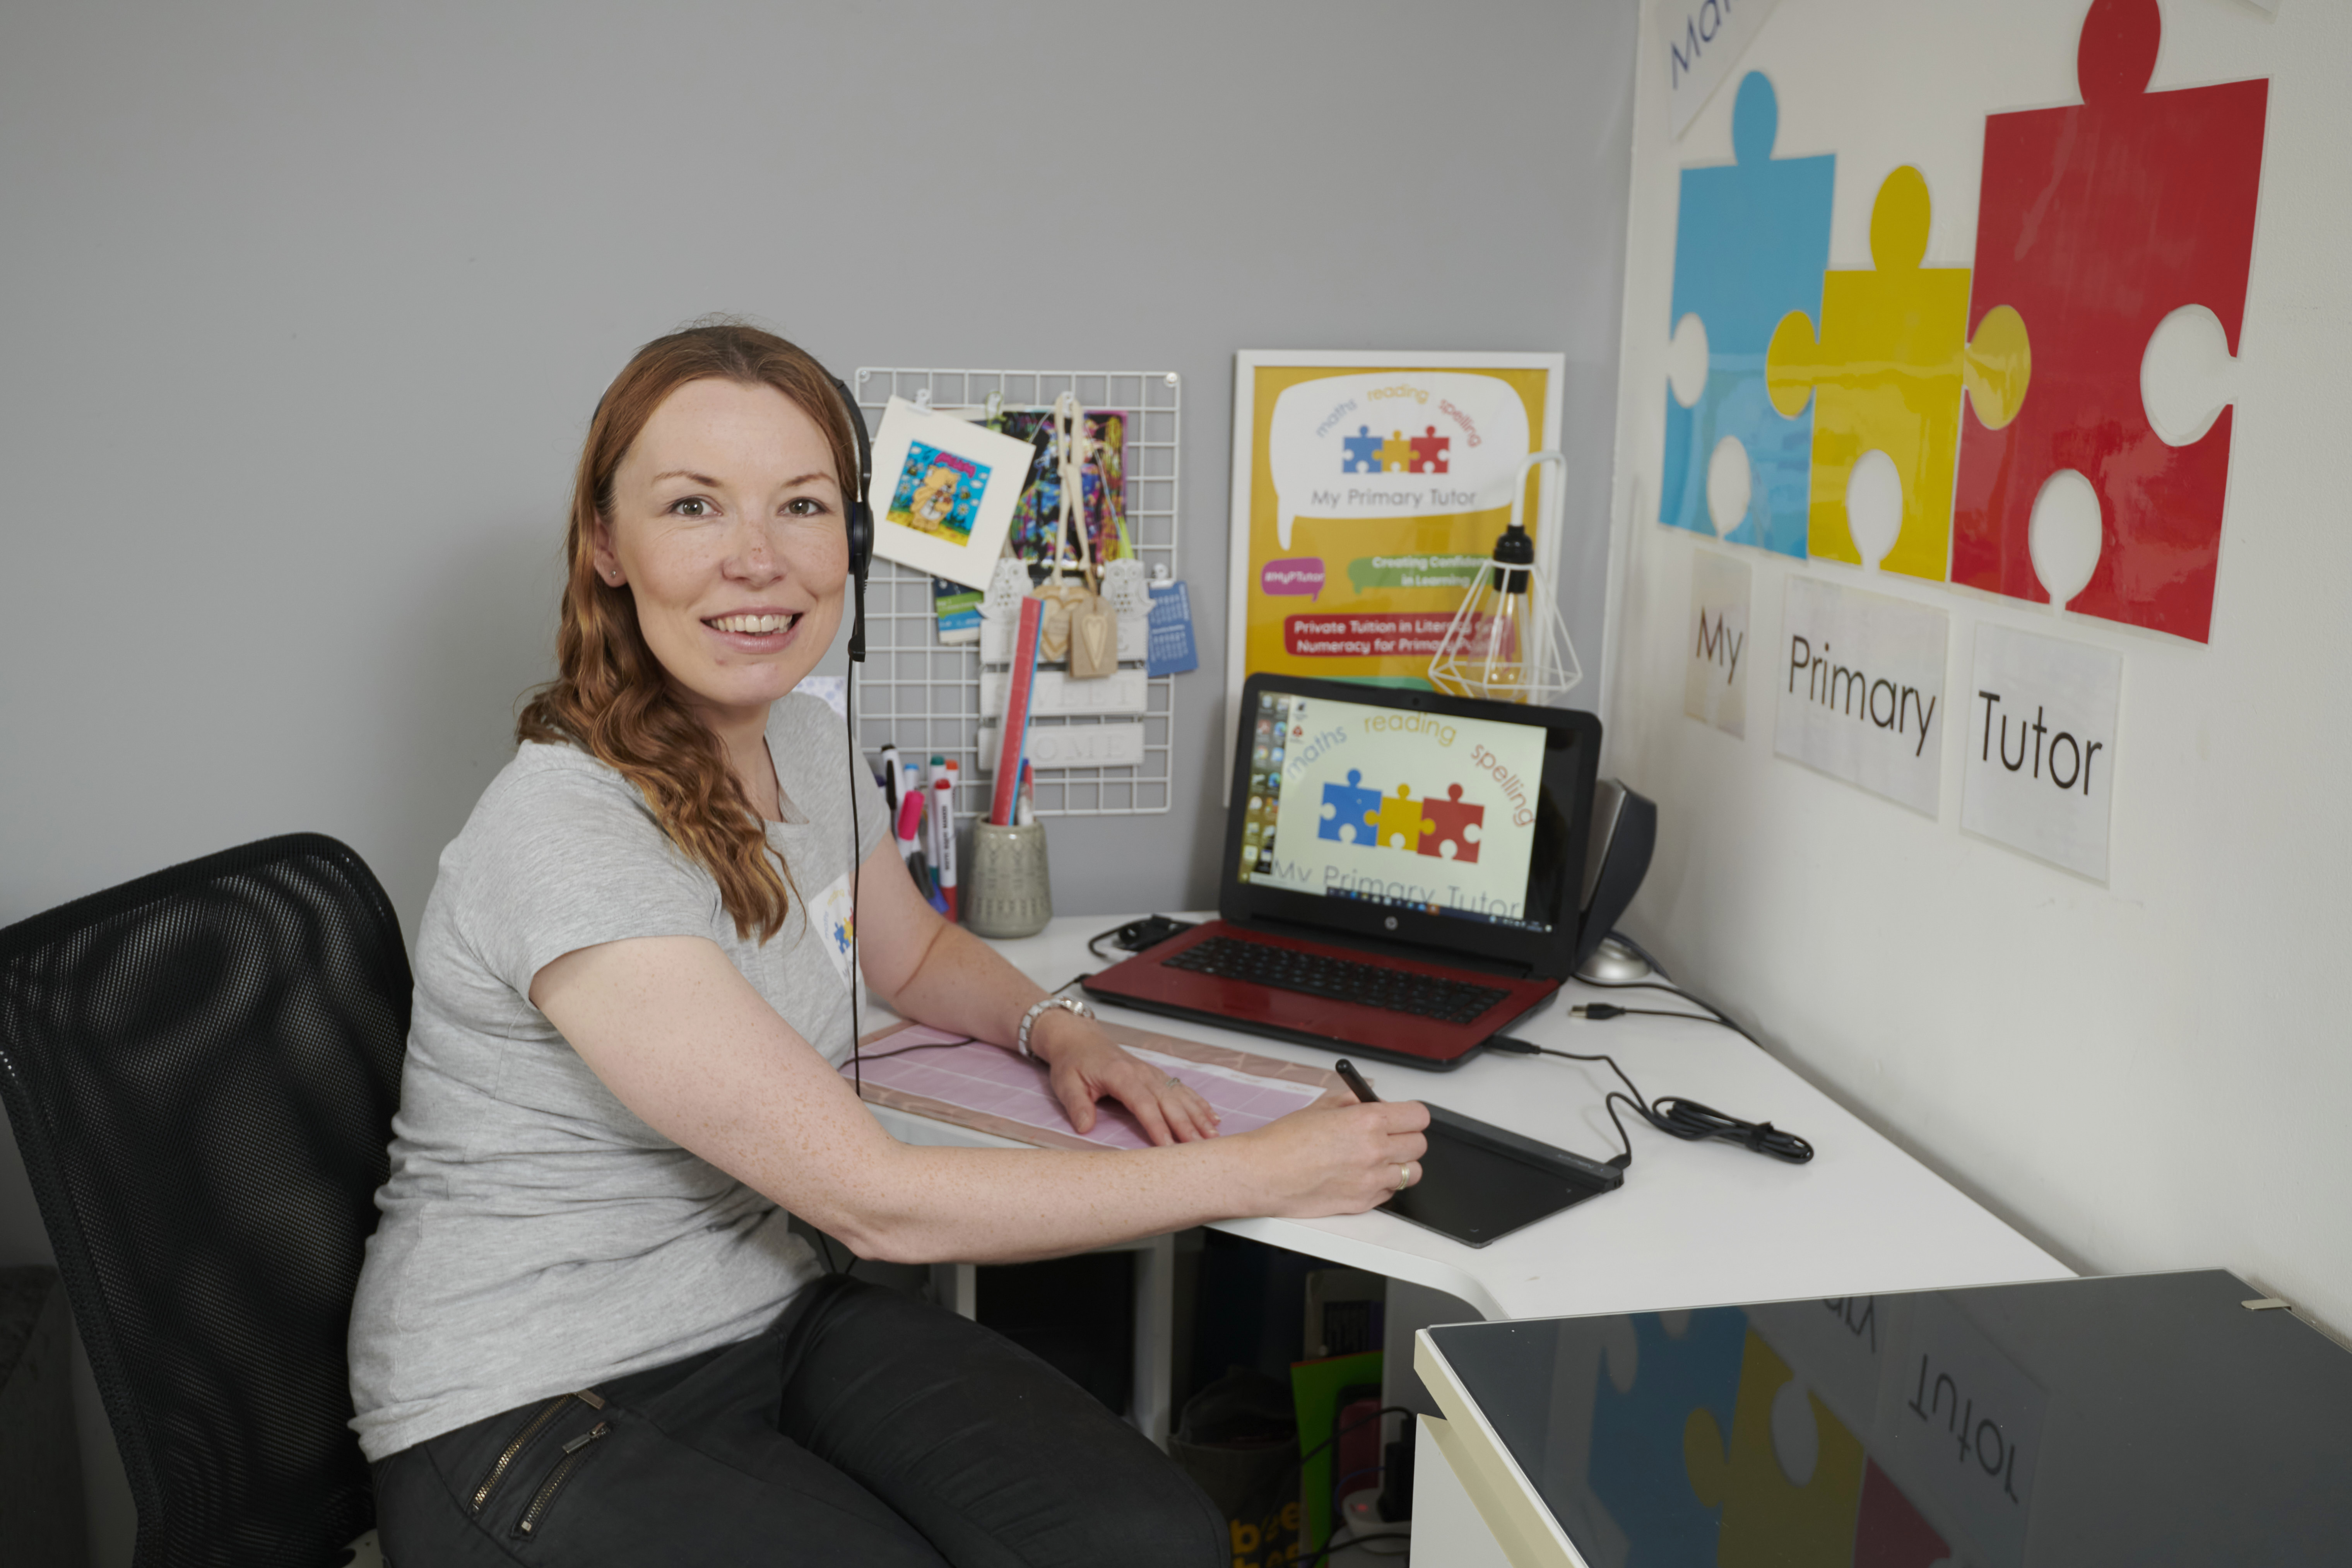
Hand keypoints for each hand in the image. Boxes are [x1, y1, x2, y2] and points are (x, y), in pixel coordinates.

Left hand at [1030, 1011, 1219, 1144]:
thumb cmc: (1073, 1061)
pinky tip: (1212, 1116)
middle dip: (1187, 1125)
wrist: (1079, 1038)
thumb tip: (1084, 1127)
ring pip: (1180, 1096)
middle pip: (1169, 1101)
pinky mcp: (1156, 1075)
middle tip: (1202, 1146)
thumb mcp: (1066, 1083)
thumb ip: (1077, 1105)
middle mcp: (1142, 1073)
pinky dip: (1198, 1103)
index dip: (1157, 1125)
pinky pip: (1181, 1089)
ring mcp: (1151, 1073)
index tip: (1168, 1146)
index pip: (1144, 1104)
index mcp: (1121, 1075)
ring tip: (1213, 1135)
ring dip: (1198, 1116)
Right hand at [1236, 1093, 1430, 1217]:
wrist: (1263, 1174)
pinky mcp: (1363, 1203)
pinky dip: (1383, 1185)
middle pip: (1419, 1145)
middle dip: (1406, 1138)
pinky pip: (1391, 1193)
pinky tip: (1362, 1176)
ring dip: (1399, 1165)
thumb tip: (1369, 1101)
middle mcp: (1375, 1151)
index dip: (1411, 1115)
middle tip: (1389, 1137)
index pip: (1419, 1116)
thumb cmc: (1283, 1142)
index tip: (1404, 1117)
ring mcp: (1371, 1180)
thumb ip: (1352, 1102)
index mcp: (1367, 1121)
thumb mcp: (1320, 1107)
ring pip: (1412, 1173)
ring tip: (1377, 1159)